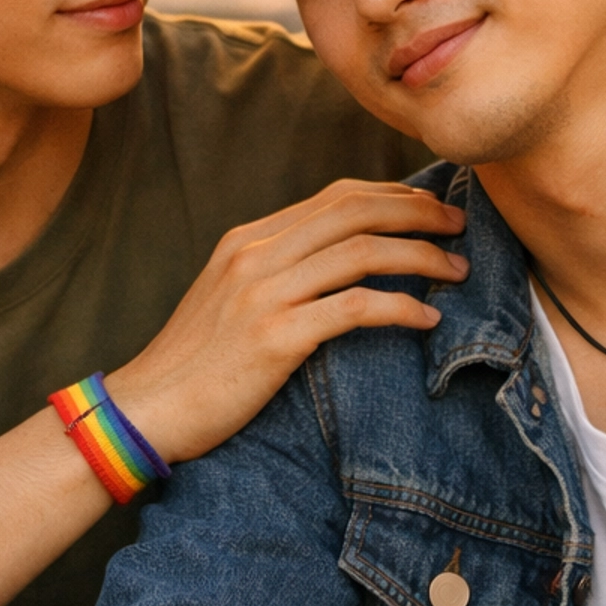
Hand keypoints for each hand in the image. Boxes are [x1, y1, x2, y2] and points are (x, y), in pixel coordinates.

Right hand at [111, 180, 466, 461]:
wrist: (146, 410)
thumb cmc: (194, 365)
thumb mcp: (229, 299)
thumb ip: (276, 273)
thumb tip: (337, 265)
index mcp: (248, 240)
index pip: (335, 196)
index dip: (393, 195)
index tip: (431, 208)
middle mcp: (256, 255)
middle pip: (355, 210)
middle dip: (418, 212)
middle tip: (459, 226)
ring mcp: (264, 293)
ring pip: (362, 252)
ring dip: (421, 257)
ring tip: (457, 270)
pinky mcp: (275, 338)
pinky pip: (355, 308)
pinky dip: (400, 308)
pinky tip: (428, 318)